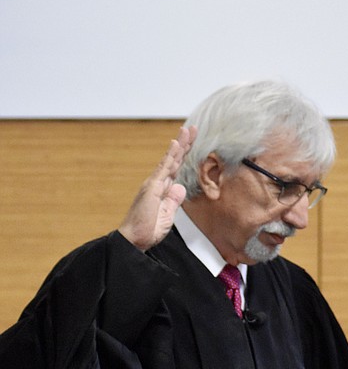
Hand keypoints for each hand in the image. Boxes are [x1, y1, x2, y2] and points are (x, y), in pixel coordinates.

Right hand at [119, 126, 195, 251]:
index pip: (177, 167)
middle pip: (174, 159)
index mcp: (163, 189)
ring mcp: (154, 184)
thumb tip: (180, 187)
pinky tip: (176, 144)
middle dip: (184, 144)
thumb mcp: (168, 215)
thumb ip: (174, 200)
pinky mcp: (151, 188)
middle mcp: (157, 183)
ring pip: (170, 160)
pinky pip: (163, 169)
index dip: (185, 154)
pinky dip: (170, 156)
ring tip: (187, 130)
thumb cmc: (148, 230)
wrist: (134, 240)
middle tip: (193, 128)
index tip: (192, 141)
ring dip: (180, 144)